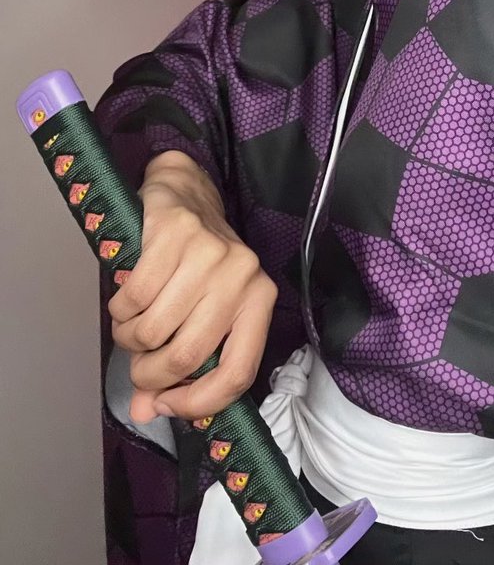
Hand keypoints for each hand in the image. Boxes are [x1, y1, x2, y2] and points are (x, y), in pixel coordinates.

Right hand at [107, 151, 277, 423]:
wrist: (187, 193)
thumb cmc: (198, 263)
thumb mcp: (204, 311)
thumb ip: (183, 366)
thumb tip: (147, 413)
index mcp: (260, 300)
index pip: (238, 372)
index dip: (197, 402)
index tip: (166, 406)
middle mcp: (242, 276)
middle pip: (187, 356)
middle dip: (150, 372)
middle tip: (138, 364)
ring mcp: (210, 253)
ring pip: (154, 330)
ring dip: (130, 339)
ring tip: (132, 325)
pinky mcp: (176, 233)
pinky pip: (134, 297)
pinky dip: (120, 310)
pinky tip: (126, 300)